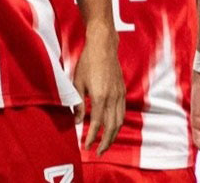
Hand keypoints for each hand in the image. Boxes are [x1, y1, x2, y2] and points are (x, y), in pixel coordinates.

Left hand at [73, 28, 124, 155]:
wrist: (103, 46)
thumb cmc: (88, 62)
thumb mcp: (77, 84)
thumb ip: (78, 104)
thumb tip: (76, 121)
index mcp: (100, 96)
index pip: (96, 124)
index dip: (91, 137)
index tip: (86, 146)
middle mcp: (113, 97)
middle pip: (112, 126)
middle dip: (106, 141)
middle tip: (98, 152)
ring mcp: (120, 94)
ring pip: (120, 120)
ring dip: (113, 135)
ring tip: (106, 143)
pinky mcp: (122, 90)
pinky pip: (122, 111)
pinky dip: (118, 122)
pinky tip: (112, 127)